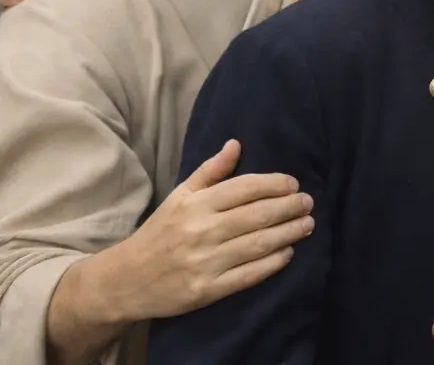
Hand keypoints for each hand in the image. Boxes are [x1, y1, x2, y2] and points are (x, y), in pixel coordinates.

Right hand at [101, 140, 313, 320]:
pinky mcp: (207, 290)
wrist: (125, 280)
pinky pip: (249, 275)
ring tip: (307, 224)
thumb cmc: (159, 233)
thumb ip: (209, 171)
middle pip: (257, 215)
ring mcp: (205, 262)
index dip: (275, 184)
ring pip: (258, 244)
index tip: (293, 184)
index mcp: (195, 205)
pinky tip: (288, 252)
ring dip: (289, 232)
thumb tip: (236, 144)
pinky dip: (273, 263)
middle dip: (289, 207)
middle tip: (308, 202)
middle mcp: (201, 231)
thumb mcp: (179, 196)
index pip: (245, 188)